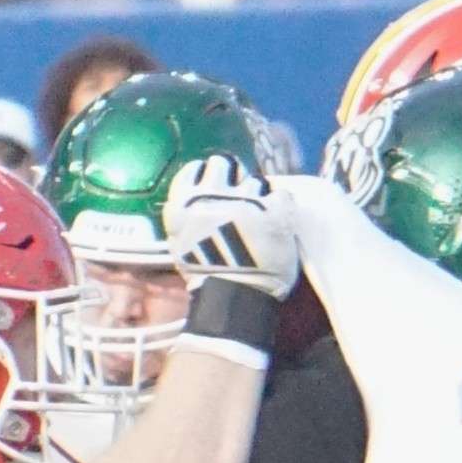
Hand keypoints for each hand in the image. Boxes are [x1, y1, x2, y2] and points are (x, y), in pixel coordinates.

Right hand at [161, 159, 299, 294]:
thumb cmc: (203, 276)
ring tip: (261, 214)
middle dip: (233, 176)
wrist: (231, 299)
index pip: (195, 169)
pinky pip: (282, 194)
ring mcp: (244, 199)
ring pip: (255, 179)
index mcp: (183, 204)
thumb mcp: (179, 243)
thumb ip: (187, 216)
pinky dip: (281, 206)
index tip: (214, 187)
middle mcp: (211, 194)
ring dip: (258, 194)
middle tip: (240, 195)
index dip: (207, 177)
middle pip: (224, 163)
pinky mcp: (274, 209)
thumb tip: (197, 202)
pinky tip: (278, 221)